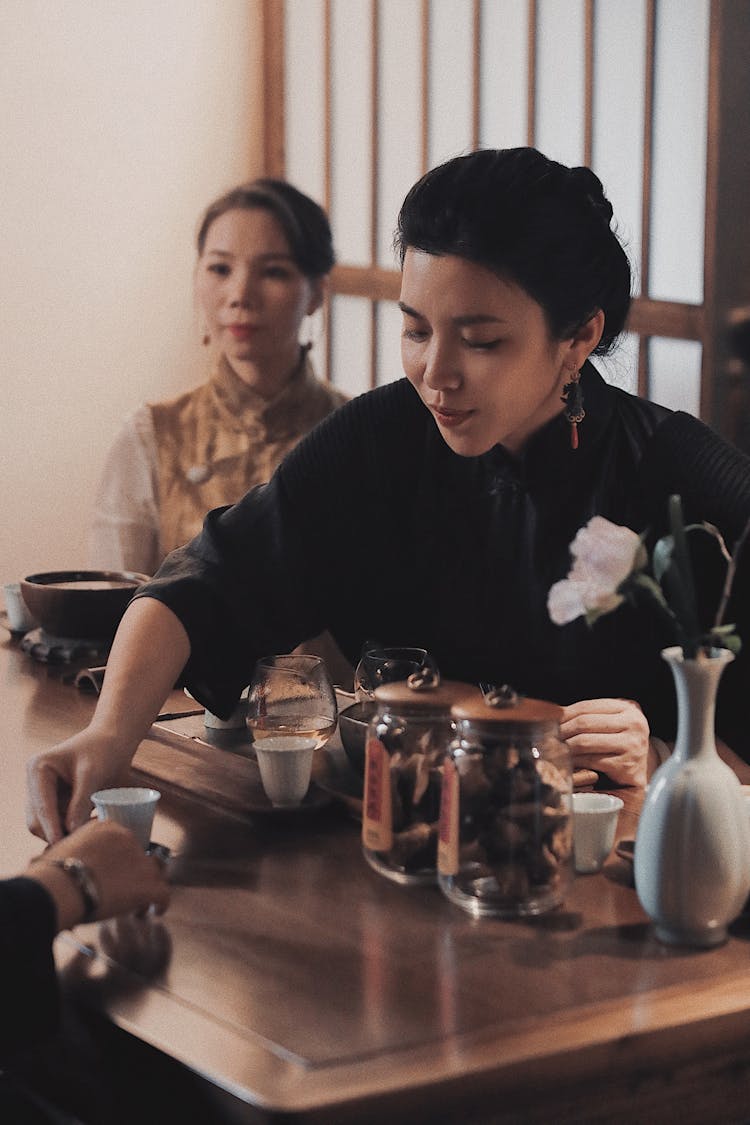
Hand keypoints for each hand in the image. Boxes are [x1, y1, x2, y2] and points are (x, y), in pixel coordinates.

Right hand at [26, 730, 131, 843]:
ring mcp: (43, 795)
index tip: (61, 844)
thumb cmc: (103, 750)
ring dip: (64, 835)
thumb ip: (81, 801)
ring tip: (90, 836)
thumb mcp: (93, 773)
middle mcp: (35, 783)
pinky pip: (58, 825)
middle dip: (56, 834)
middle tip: (82, 844)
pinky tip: (90, 831)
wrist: (114, 742)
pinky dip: (71, 831)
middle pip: (37, 822)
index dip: (51, 827)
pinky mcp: (55, 804)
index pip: (41, 806)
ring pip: (46, 827)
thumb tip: (71, 831)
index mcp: (38, 768)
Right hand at [26, 819, 170, 931]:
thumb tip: (71, 862)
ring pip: (155, 872)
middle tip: (125, 888)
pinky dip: (161, 903)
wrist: (59, 887)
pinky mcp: (148, 884)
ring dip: (149, 886)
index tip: (116, 870)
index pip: (123, 840)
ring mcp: (140, 861)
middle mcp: (128, 838)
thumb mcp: (63, 847)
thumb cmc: (52, 873)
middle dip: (135, 871)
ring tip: (140, 901)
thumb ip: (76, 848)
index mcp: (107, 827)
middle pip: (141, 854)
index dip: (122, 857)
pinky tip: (155, 910)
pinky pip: (163, 893)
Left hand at [559, 698, 649, 788]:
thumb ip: (590, 714)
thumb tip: (556, 713)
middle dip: (562, 730)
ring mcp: (632, 745)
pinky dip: (576, 761)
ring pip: (585, 742)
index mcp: (628, 708)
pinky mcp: (626, 766)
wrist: (643, 767)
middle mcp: (634, 724)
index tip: (551, 721)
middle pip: (584, 723)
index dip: (565, 714)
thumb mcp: (612, 720)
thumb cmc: (621, 740)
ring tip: (556, 748)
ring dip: (565, 746)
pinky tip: (569, 761)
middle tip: (550, 737)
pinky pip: (591, 760)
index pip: (587, 707)